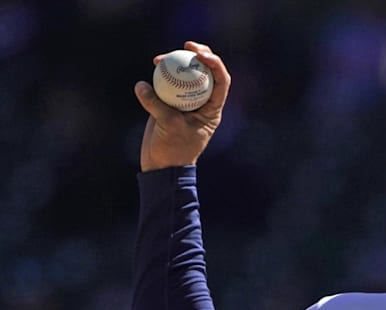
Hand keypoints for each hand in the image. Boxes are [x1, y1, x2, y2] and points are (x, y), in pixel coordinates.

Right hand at [134, 41, 231, 171]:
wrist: (161, 165)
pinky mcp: (170, 102)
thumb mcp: (169, 126)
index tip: (201, 54)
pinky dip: (161, 74)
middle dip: (199, 55)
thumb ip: (157, 105)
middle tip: (186, 45)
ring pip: (186, 75)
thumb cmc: (173, 150)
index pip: (221, 81)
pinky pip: (168, 82)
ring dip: (175, 62)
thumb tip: (142, 85)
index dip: (215, 64)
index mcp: (213, 109)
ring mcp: (186, 101)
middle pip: (205, 73)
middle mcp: (203, 102)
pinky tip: (153, 66)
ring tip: (159, 58)